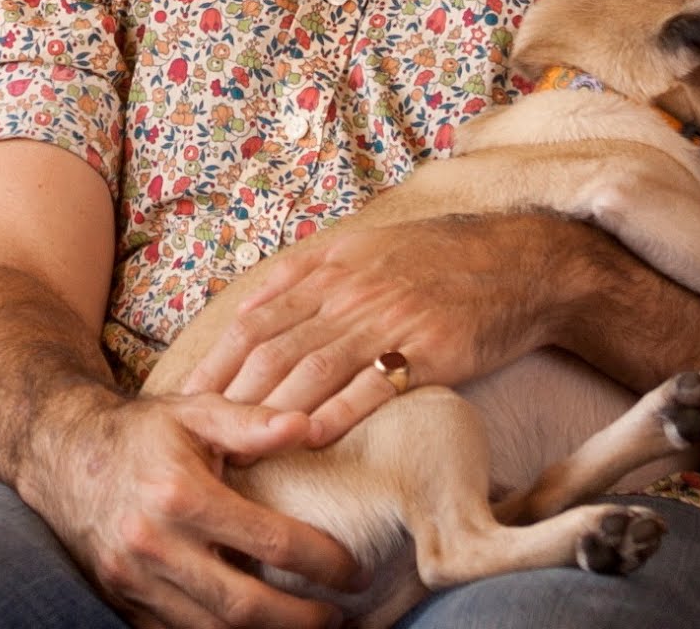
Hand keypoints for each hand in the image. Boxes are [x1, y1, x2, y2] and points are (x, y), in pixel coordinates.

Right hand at [22, 389, 360, 628]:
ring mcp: (134, 581)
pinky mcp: (122, 601)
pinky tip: (254, 627)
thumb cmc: (142, 429)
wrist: (63, 454)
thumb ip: (250, 421)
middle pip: (242, 605)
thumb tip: (305, 424)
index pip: (267, 541)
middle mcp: (154, 544)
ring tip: (307, 626)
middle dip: (300, 618)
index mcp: (180, 494)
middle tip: (341, 615)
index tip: (352, 568)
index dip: (319, 560)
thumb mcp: (195, 411)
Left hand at [183, 216, 558, 445]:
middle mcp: (351, 293)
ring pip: (313, 369)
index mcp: (331, 269)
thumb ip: (306, 275)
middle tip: (195, 442)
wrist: (517, 262)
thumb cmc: (438, 259)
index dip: (215, 363)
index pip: (255, 320)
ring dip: (269, 413)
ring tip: (237, 453)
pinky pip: (374, 385)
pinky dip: (337, 413)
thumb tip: (250, 305)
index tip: (183, 401)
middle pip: (273, 349)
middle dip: (228, 398)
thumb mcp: (364, 246)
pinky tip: (309, 440)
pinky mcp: (428, 350)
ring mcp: (389, 320)